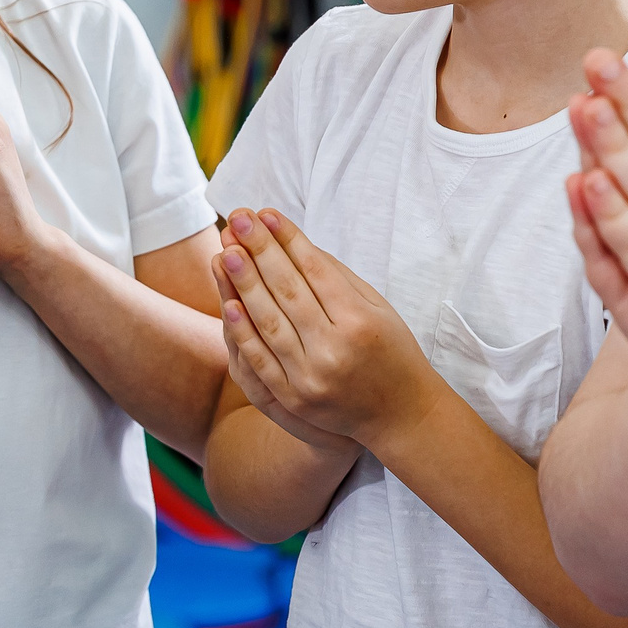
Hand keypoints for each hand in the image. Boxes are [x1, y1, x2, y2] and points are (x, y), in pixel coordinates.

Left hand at [210, 207, 440, 448]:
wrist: (401, 413)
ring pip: (269, 323)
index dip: (288, 239)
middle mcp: (334, 349)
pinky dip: (242, 332)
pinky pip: (261, 360)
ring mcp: (311, 377)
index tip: (266, 213)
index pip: (316, 271)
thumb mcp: (377, 306)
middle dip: (260, 251)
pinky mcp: (294, 398)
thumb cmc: (390, 349)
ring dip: (244, 284)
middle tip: (238, 219)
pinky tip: (228, 302)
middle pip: (288, 291)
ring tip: (226, 250)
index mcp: (359, 321)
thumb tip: (292, 241)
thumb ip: (336, 276)